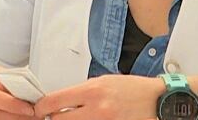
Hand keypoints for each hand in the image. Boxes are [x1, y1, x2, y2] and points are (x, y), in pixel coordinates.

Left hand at [34, 74, 163, 119]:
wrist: (157, 101)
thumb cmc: (133, 89)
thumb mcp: (104, 81)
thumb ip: (82, 92)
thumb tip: (61, 101)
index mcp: (92, 91)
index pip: (54, 101)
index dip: (41, 107)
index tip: (40, 108)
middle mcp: (96, 109)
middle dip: (54, 119)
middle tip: (54, 116)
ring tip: (73, 117)